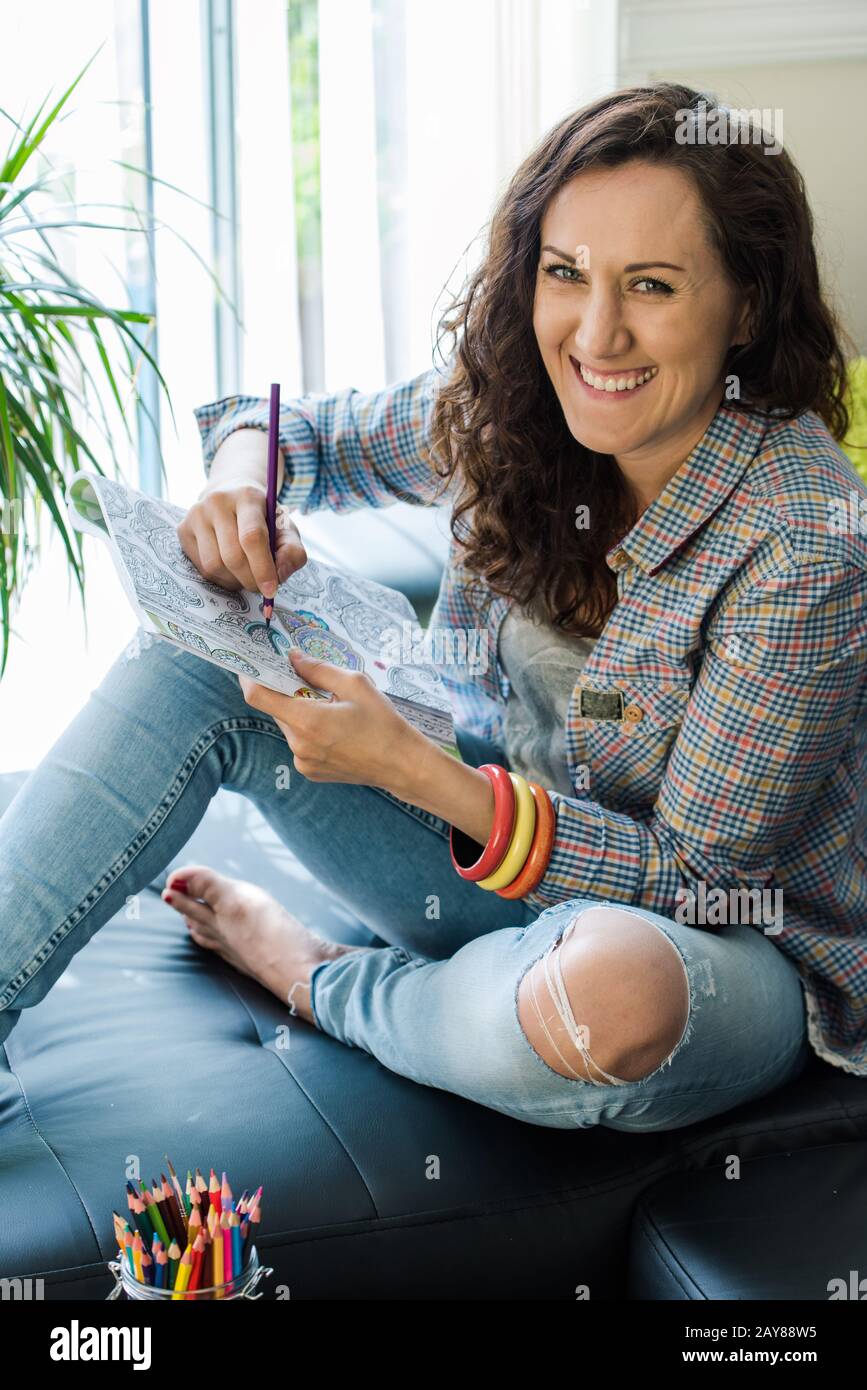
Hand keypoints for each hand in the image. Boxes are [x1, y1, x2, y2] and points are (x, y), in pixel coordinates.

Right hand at [178, 479, 306, 597]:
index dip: (263, 568)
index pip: (252, 537)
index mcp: (247, 496)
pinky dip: (220, 578)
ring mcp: (196, 514)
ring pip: (214, 566)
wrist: (231, 496)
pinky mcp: (183, 530)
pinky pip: (201, 568)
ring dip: (234, 581)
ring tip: (246, 576)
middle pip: (232, 556)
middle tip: (261, 587)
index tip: (271, 590)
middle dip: (250, 580)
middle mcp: (217, 501)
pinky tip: (230, 570)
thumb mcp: (285, 529)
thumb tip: (280, 575)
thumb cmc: (263, 518)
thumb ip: (292, 552)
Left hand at [239, 649, 421, 788]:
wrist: (401, 764)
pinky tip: (336, 729)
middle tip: (305, 678)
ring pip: (288, 726)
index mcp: (307, 721)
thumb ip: (318, 669)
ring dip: (300, 712)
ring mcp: (303, 762)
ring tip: (332, 709)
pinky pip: (299, 743)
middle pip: (276, 709)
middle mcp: (299, 745)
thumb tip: (292, 658)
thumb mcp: (355, 684)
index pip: (259, 696)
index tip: (250, 663)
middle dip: (285, 691)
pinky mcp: (310, 771)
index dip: (249, 676)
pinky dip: (309, 730)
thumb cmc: (382, 723)